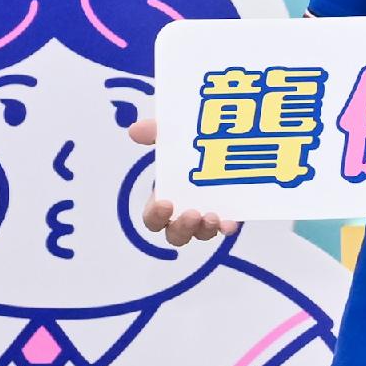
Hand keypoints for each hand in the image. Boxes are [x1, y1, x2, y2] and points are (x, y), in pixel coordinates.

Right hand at [126, 115, 242, 246]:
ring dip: (205, 230)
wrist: (228, 142)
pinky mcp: (229, 213)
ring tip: (213, 217)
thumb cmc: (190, 145)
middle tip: (192, 214)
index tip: (165, 203)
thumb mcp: (173, 136)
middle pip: (176, 234)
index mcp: (165, 197)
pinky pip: (226, 226)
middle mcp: (183, 211)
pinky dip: (227, 227)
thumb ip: (155, 133)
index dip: (156, 215)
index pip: (153, 218)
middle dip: (182, 228)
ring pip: (201, 233)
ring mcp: (207, 215)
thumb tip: (135, 130)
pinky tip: (231, 223)